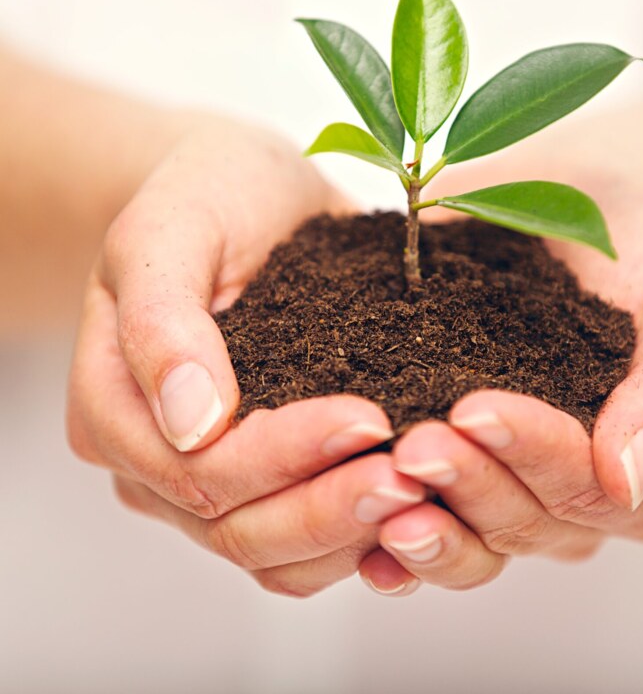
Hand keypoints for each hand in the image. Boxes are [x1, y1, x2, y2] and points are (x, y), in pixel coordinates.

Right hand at [67, 117, 425, 595]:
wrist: (245, 192)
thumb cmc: (204, 195)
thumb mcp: (170, 229)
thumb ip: (162, 319)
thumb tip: (190, 422)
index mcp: (114, 406)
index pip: (195, 467)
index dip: (280, 455)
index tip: (367, 415)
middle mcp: (155, 460)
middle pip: (235, 528)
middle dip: (327, 505)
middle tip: (412, 474)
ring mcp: (210, 479)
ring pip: (274, 554)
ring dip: (351, 532)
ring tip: (424, 492)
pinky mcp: (267, 476)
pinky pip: (307, 540)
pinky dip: (359, 533)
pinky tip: (415, 500)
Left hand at [357, 161, 642, 593]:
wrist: (590, 204)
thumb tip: (629, 482)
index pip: (587, 488)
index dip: (532, 454)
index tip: (475, 408)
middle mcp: (576, 499)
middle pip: (522, 520)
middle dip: (468, 484)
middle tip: (414, 445)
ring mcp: (514, 488)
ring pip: (471, 534)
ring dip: (426, 515)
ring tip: (381, 480)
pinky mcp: (462, 465)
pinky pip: (428, 516)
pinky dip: (391, 534)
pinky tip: (359, 529)